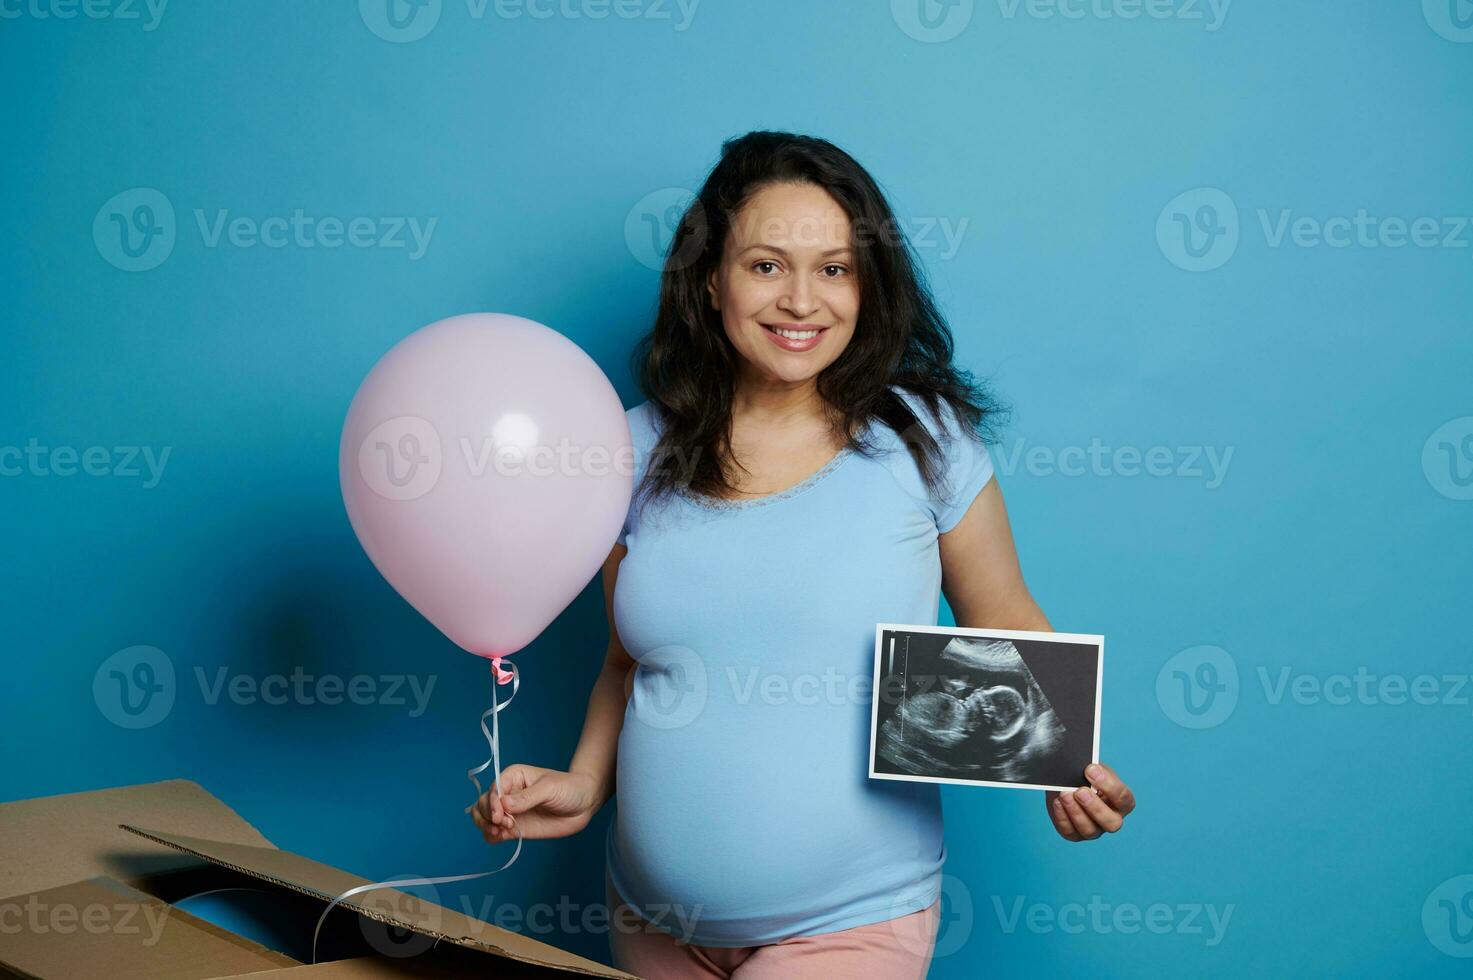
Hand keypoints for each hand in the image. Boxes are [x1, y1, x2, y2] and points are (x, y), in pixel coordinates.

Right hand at [469, 764, 598, 844]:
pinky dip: (491, 837)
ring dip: (486, 827)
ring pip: (483, 818)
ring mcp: (509, 812)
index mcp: (513, 776)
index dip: (492, 804)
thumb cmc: (569, 788)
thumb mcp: (550, 788)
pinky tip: (502, 836)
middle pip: (482, 804)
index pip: (493, 789)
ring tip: (501, 832)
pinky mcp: (514, 827)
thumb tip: (504, 804)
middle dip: (488, 816)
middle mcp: (507, 793)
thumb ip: (527, 797)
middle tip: (505, 824)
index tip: (500, 816)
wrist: (583, 804)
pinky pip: (493, 833)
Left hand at [1045, 762, 1134, 840]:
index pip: (1124, 798)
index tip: (1091, 770)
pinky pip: (1069, 831)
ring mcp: (1094, 830)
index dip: (1109, 785)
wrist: (1066, 782)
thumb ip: (1093, 770)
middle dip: (1095, 807)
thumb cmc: (1086, 775)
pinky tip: (1057, 802)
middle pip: (1112, 823)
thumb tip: (1085, 768)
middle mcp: (1111, 819)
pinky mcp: (1075, 834)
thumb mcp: (1092, 769)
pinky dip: (1062, 816)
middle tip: (1080, 791)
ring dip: (1076, 812)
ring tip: (1064, 794)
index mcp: (1122, 802)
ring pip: (1090, 830)